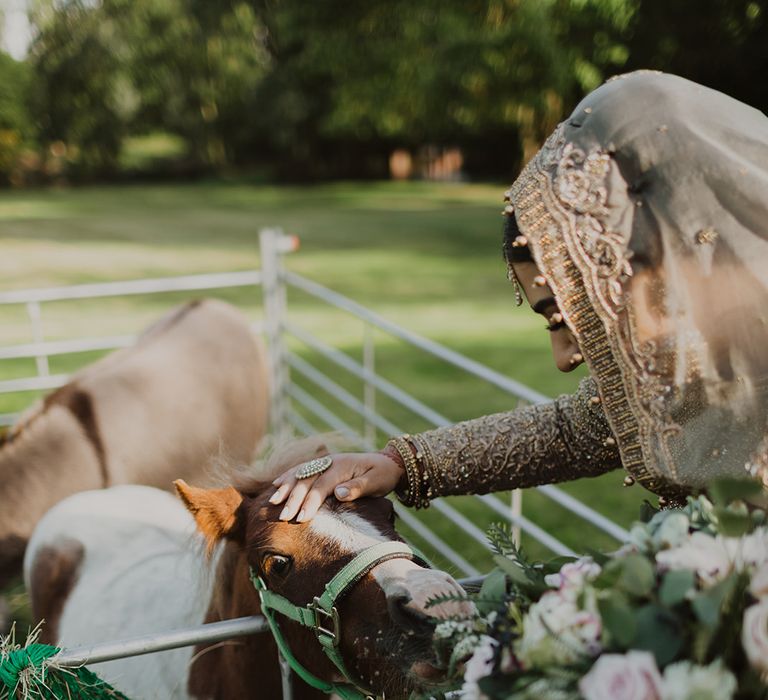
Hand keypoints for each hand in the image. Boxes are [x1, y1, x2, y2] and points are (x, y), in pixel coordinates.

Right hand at [269, 452, 403, 521]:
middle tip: (283, 517)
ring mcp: (325, 462)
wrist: (387, 462)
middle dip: (293, 499)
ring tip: (273, 502)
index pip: (322, 486)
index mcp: (342, 466)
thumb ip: (357, 488)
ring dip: (286, 487)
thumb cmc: (382, 475)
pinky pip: (302, 469)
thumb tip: (338, 493)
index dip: (310, 502)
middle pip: (307, 480)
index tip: (301, 518)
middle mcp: (330, 462)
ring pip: (300, 473)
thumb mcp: (376, 482)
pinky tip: (276, 485)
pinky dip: (288, 476)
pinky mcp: (322, 465)